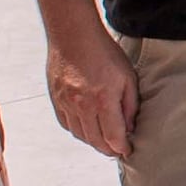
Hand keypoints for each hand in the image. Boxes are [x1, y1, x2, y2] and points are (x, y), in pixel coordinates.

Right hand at [49, 27, 138, 156]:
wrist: (74, 35)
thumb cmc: (103, 52)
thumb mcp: (127, 77)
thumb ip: (130, 105)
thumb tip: (129, 127)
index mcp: (102, 100)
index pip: (113, 137)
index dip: (122, 148)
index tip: (128, 150)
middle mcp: (82, 106)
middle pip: (96, 141)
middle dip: (108, 149)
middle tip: (117, 150)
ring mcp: (66, 103)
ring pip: (80, 135)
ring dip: (93, 142)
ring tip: (104, 141)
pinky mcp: (56, 99)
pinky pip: (67, 124)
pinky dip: (78, 131)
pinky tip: (87, 129)